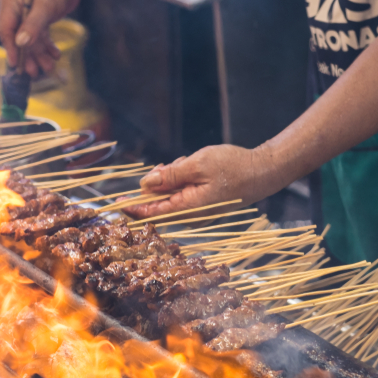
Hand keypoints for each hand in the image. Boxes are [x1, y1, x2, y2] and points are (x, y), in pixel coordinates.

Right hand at [0, 0, 80, 76]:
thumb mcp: (46, 6)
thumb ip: (33, 25)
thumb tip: (20, 44)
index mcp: (9, 1)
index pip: (6, 29)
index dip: (11, 48)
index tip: (16, 64)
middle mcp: (15, 8)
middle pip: (17, 37)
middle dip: (27, 55)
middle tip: (34, 73)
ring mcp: (26, 14)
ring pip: (30, 39)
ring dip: (38, 54)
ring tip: (48, 68)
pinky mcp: (38, 18)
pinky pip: (39, 36)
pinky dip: (47, 46)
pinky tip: (55, 55)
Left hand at [126, 145, 278, 218]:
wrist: (262, 172)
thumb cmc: (233, 167)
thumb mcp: (197, 164)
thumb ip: (169, 175)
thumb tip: (144, 184)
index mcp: (188, 208)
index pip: (152, 212)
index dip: (132, 206)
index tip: (115, 201)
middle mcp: (191, 215)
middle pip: (160, 201)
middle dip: (159, 181)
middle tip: (169, 163)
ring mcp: (198, 211)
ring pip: (172, 195)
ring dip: (172, 177)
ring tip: (188, 162)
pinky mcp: (204, 205)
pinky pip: (183, 193)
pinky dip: (183, 179)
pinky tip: (193, 167)